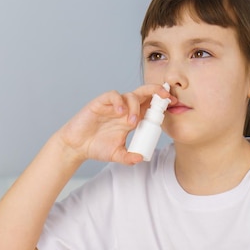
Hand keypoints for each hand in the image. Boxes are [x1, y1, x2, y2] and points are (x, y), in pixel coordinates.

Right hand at [57, 84, 174, 164]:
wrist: (76, 146)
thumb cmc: (96, 147)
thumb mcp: (116, 155)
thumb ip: (129, 157)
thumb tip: (142, 158)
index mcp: (131, 118)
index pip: (149, 105)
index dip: (161, 103)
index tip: (173, 104)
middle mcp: (125, 109)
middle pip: (143, 93)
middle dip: (156, 91)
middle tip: (166, 97)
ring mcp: (113, 105)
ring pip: (130, 95)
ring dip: (135, 106)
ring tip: (132, 122)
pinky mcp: (101, 102)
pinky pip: (113, 95)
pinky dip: (119, 102)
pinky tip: (120, 112)